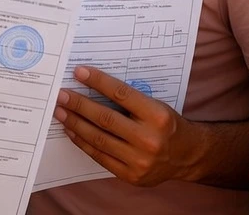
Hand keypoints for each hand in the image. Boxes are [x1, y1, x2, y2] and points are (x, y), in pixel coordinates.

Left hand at [53, 66, 197, 186]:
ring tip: (60, 112)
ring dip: (75, 124)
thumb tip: (94, 85)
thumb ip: (130, 100)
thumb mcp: (156, 106)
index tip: (79, 72)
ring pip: (99, 139)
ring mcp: (139, 160)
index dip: (98, 82)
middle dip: (79, 105)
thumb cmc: (167, 125)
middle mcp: (149, 139)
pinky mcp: (131, 175)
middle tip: (61, 94)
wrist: (187, 156)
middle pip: (105, 118)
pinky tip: (72, 131)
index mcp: (157, 115)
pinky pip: (100, 157)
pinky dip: (83, 143)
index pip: (121, 94)